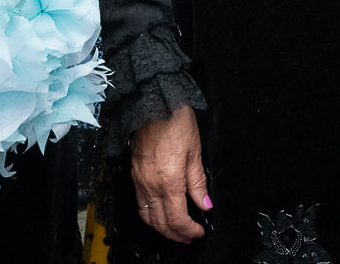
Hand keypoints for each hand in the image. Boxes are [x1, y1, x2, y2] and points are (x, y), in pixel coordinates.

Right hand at [129, 106, 209, 242]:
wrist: (154, 102)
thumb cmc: (175, 121)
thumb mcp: (195, 151)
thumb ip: (198, 182)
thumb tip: (204, 204)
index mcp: (169, 180)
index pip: (177, 219)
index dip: (189, 231)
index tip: (198, 232)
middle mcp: (150, 184)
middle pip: (161, 223)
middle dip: (176, 235)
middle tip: (189, 236)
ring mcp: (140, 180)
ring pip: (147, 217)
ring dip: (161, 228)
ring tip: (175, 230)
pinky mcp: (134, 174)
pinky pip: (139, 204)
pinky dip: (150, 215)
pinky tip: (160, 212)